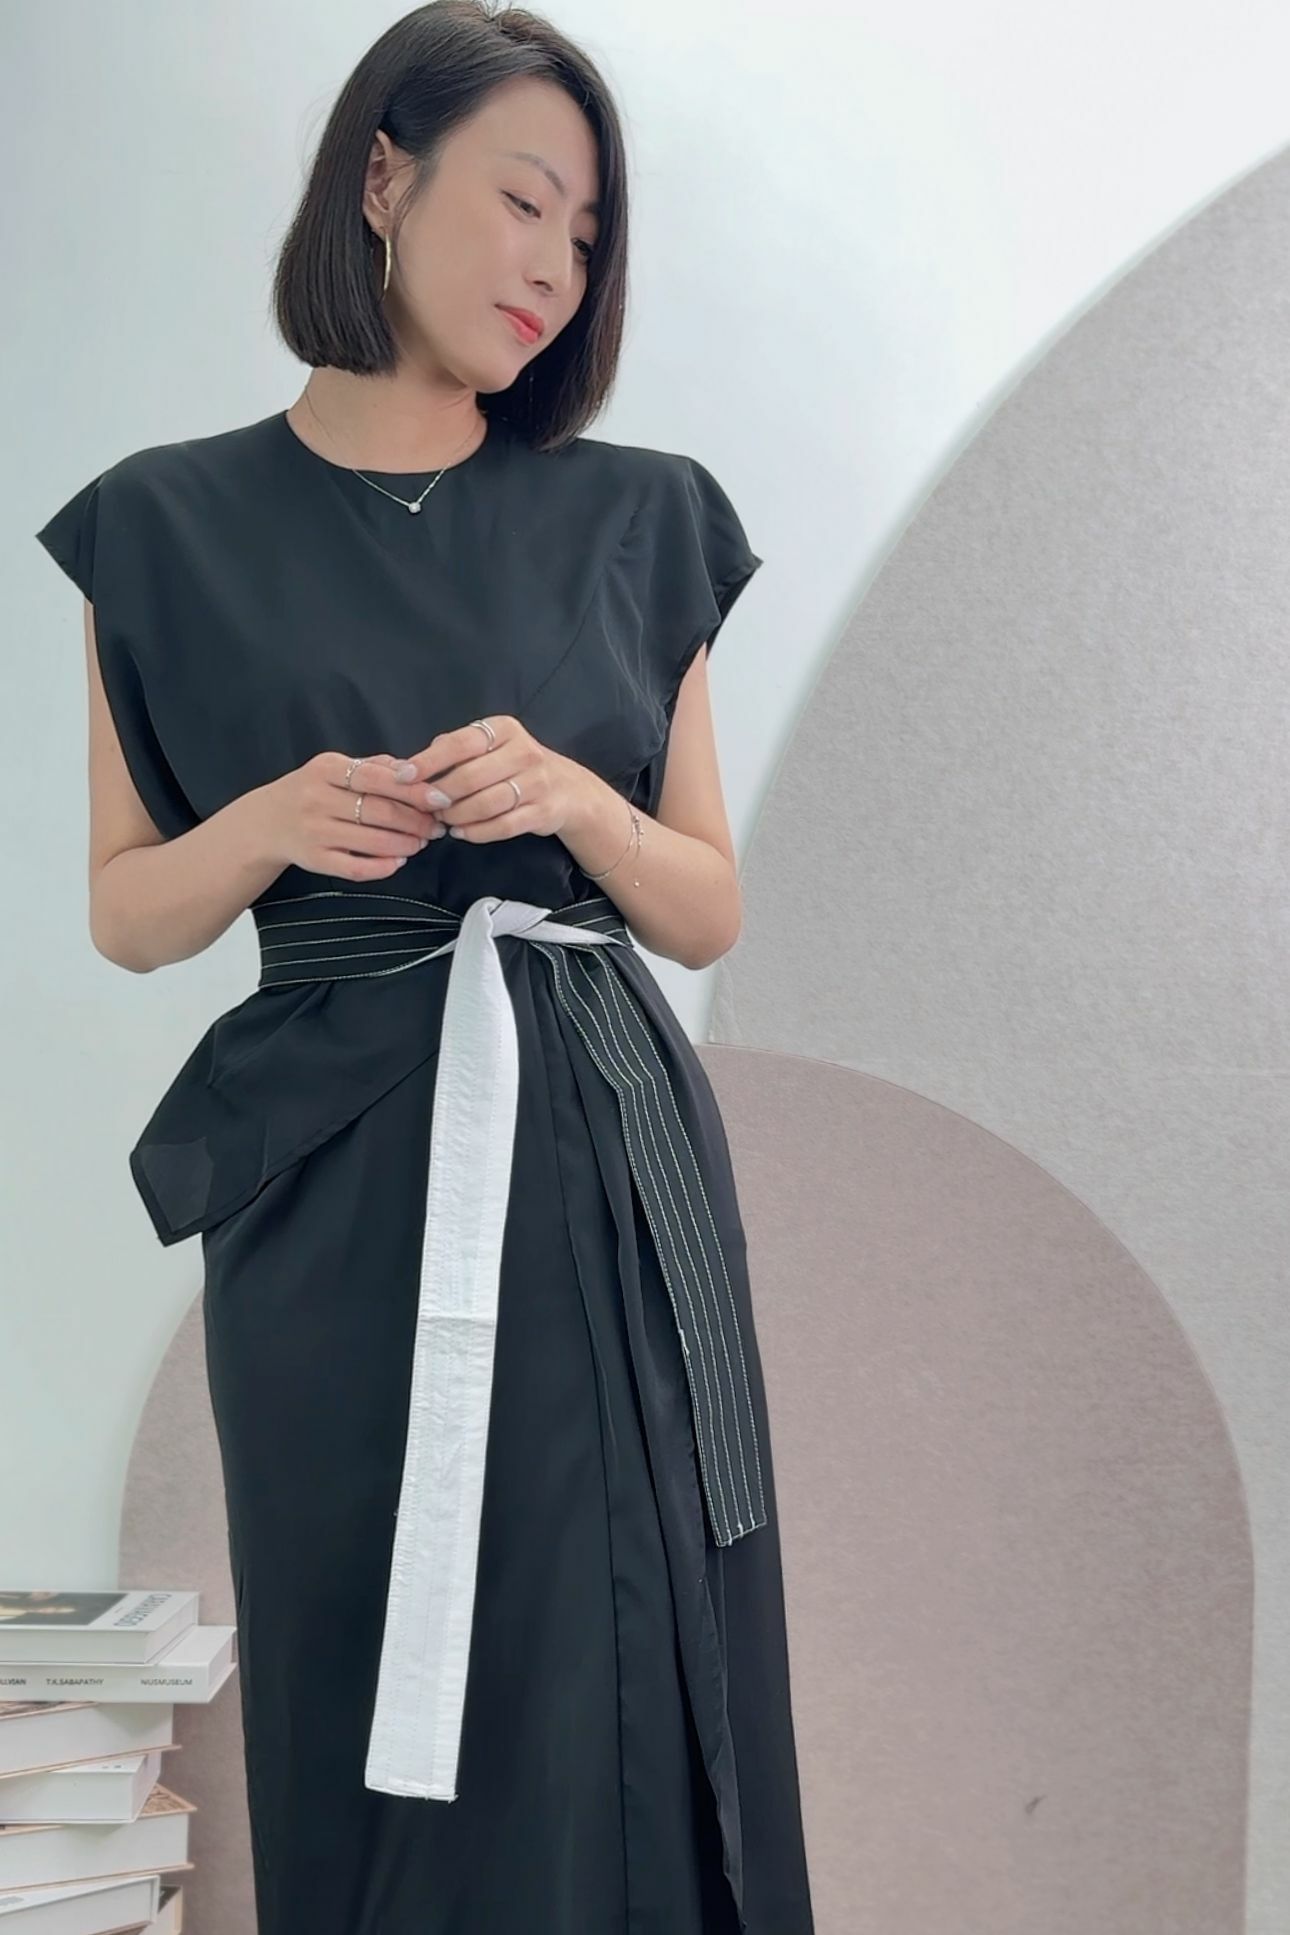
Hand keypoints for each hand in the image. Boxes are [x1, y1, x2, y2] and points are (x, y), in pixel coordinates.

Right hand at [259, 751, 446, 880]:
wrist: (265, 822)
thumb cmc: (311, 791)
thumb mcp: (334, 769)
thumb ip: (373, 767)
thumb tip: (414, 770)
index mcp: (326, 769)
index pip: (377, 778)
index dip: (413, 790)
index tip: (441, 799)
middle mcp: (317, 799)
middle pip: (379, 811)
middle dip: (416, 820)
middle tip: (437, 826)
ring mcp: (314, 831)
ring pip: (372, 841)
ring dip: (406, 844)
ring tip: (422, 842)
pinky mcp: (314, 859)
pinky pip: (355, 868)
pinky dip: (382, 867)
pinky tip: (398, 862)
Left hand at [404, 716, 588, 843]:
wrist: (568, 789)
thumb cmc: (515, 765)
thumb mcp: (490, 746)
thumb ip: (454, 749)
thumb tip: (411, 765)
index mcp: (505, 729)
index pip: (460, 744)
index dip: (428, 761)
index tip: (403, 776)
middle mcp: (524, 752)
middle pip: (470, 777)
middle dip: (441, 795)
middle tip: (425, 805)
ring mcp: (537, 783)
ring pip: (486, 804)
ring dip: (457, 816)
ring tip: (443, 820)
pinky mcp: (542, 812)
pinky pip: (502, 826)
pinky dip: (477, 832)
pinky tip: (461, 832)